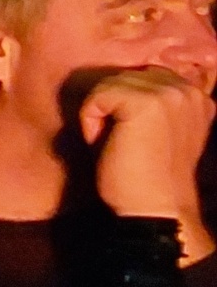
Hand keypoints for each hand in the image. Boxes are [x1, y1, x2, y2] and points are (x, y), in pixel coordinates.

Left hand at [80, 66, 215, 261]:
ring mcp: (170, 93)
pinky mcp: (146, 102)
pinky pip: (97, 96)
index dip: (126, 104)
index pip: (147, 77)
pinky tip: (105, 145)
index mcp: (197, 97)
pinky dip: (90, 121)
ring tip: (116, 144)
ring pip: (110, 84)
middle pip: (126, 77)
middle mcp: (188, 90)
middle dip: (113, 107)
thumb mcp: (160, 133)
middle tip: (121, 143)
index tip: (133, 137)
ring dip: (102, 115)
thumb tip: (121, 82)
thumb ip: (154, 105)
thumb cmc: (148, 178)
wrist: (154, 209)